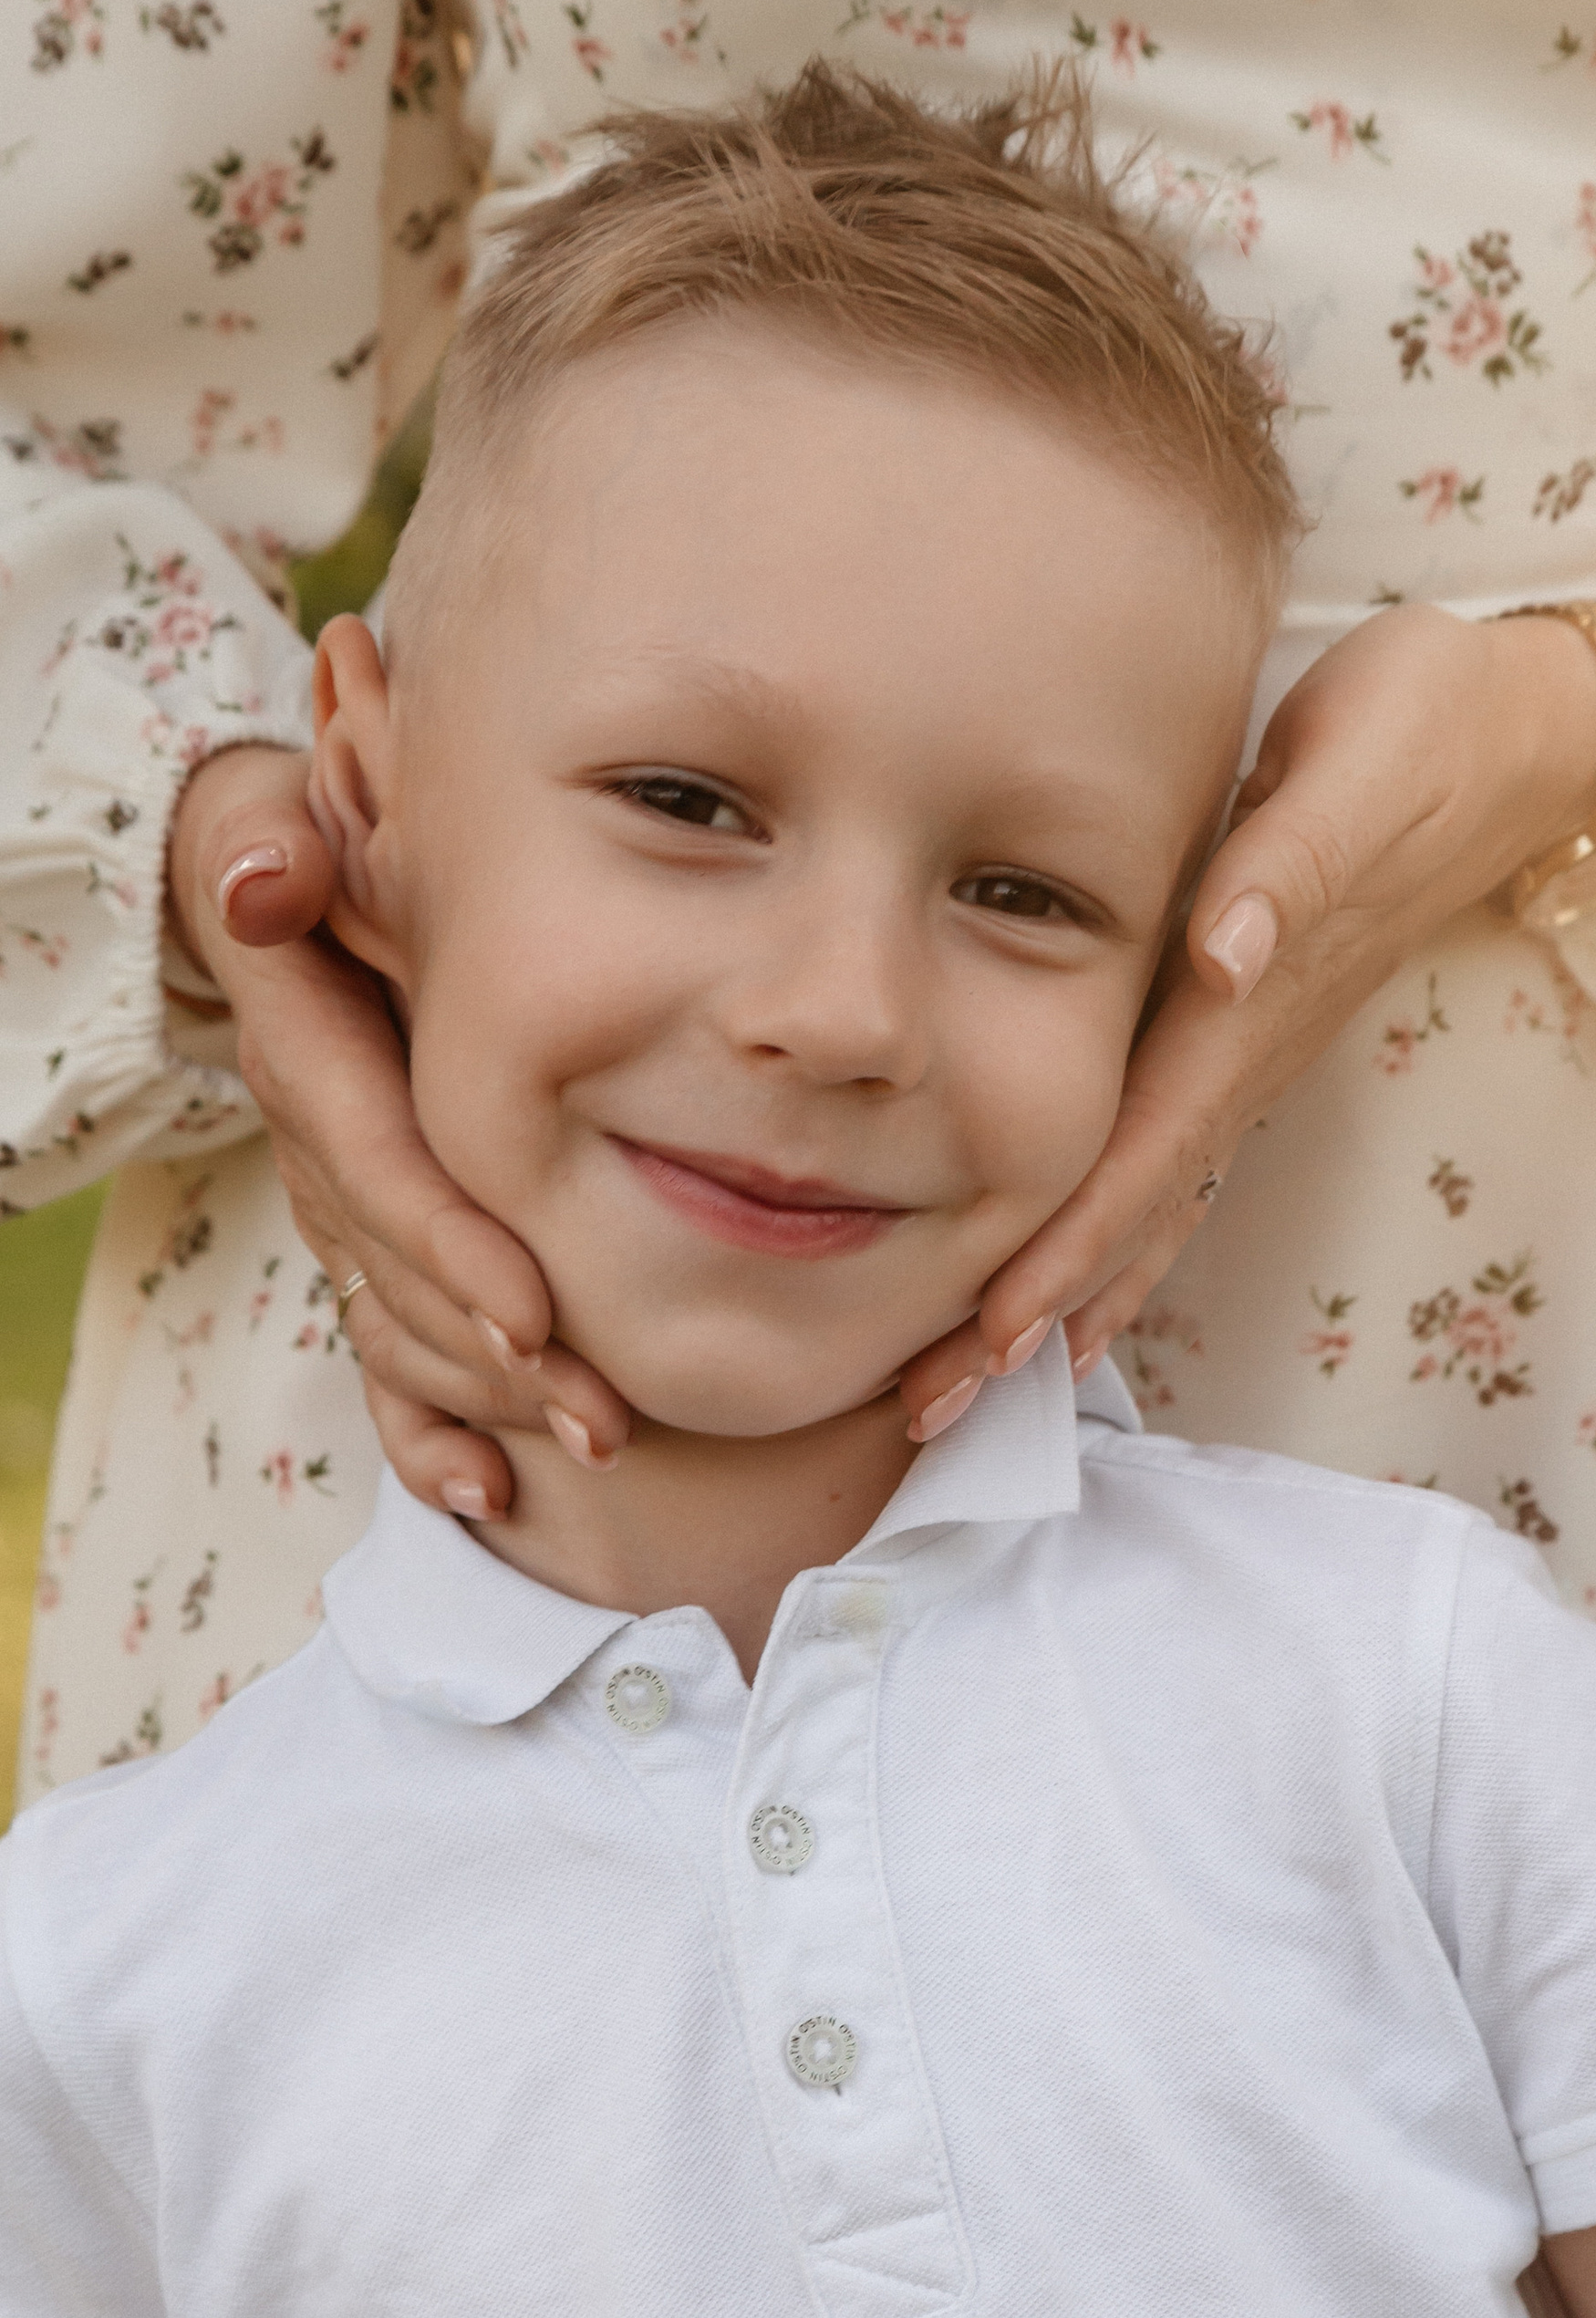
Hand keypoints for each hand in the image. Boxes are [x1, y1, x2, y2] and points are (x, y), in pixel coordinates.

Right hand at [170, 743, 629, 1516]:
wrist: (277, 888)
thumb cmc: (314, 844)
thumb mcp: (276, 823)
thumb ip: (272, 846)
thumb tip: (270, 876)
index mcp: (308, 1057)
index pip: (380, 1168)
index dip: (449, 1247)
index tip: (531, 1317)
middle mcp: (320, 1148)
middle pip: (402, 1276)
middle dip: (498, 1357)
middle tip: (604, 1415)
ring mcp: (339, 1208)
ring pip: (402, 1327)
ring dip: (490, 1401)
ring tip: (594, 1447)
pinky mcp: (364, 1240)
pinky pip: (381, 1353)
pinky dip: (427, 1431)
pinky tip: (488, 1494)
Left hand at [895, 575, 1595, 1437]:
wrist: (1518, 731)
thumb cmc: (1428, 725)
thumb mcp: (1364, 765)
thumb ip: (1296, 862)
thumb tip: (1225, 953)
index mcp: (1256, 1001)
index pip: (1151, 1148)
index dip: (1074, 1242)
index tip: (995, 1328)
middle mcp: (1253, 1052)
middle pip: (1138, 1213)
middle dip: (1039, 1315)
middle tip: (935, 1410)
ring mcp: (1255, 1054)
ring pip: (1154, 1206)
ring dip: (1070, 1302)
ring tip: (974, 1388)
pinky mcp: (1249, 1031)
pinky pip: (1172, 1163)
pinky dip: (1115, 1239)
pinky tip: (1068, 1293)